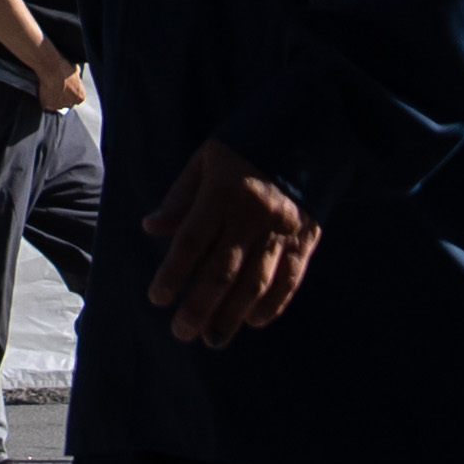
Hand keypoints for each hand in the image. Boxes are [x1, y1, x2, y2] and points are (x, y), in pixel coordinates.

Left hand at [144, 141, 320, 344]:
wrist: (313, 125)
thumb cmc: (249, 141)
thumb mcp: (206, 159)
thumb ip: (180, 197)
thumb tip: (151, 228)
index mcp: (222, 193)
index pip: (191, 243)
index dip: (173, 275)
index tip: (158, 299)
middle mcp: (252, 215)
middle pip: (222, 272)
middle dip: (199, 307)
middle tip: (182, 333)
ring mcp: (282, 229)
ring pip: (255, 283)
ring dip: (232, 315)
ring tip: (212, 338)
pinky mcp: (307, 238)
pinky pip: (289, 279)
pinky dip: (272, 304)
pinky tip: (254, 321)